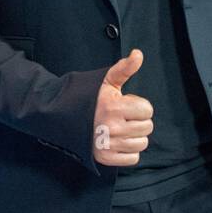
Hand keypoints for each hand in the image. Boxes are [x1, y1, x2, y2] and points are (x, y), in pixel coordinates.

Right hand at [93, 49, 152, 166]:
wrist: (64, 116)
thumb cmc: (89, 97)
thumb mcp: (106, 80)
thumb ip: (125, 68)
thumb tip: (138, 54)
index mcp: (114, 107)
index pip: (147, 110)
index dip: (139, 106)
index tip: (127, 105)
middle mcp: (112, 127)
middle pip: (147, 127)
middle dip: (138, 120)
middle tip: (124, 117)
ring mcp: (108, 144)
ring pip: (141, 144)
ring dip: (135, 136)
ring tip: (121, 128)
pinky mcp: (105, 158)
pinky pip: (133, 158)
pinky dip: (129, 151)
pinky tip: (118, 141)